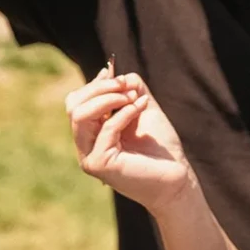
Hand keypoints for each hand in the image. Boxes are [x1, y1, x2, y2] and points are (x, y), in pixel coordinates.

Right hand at [66, 70, 194, 214]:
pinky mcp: (100, 164)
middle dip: (99, 89)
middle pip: (74, 106)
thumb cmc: (159, 146)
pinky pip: (106, 129)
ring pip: (80, 116)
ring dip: (107, 98)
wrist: (176, 175)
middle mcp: (85, 145)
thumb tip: (114, 73)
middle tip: (125, 86)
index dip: (93, 85)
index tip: (114, 74)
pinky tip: (140, 107)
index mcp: (91, 133)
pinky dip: (124, 113)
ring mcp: (90, 156)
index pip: (76, 103)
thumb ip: (128, 89)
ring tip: (132, 97)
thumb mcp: (142, 108)